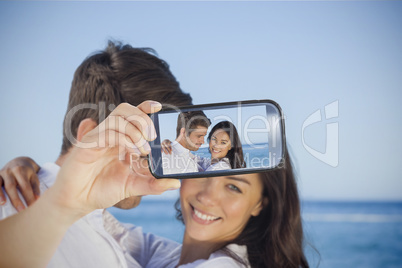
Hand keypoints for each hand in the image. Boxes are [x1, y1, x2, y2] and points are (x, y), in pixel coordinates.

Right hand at [0, 157, 39, 210]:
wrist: (19, 161)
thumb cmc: (28, 173)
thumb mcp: (34, 177)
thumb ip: (35, 187)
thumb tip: (37, 198)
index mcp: (22, 171)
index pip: (25, 186)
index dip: (28, 197)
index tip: (32, 207)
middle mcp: (10, 171)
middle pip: (12, 186)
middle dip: (16, 199)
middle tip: (21, 210)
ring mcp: (2, 173)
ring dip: (1, 195)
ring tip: (4, 204)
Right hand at [49, 101, 180, 214]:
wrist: (78, 201)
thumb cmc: (103, 189)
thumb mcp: (134, 186)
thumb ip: (154, 184)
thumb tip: (176, 183)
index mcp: (122, 139)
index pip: (134, 115)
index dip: (146, 107)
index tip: (159, 107)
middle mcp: (111, 134)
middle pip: (126, 110)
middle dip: (143, 118)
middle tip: (153, 137)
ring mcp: (99, 138)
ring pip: (117, 118)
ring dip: (135, 130)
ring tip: (144, 149)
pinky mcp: (88, 145)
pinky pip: (107, 132)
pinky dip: (123, 138)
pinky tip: (131, 152)